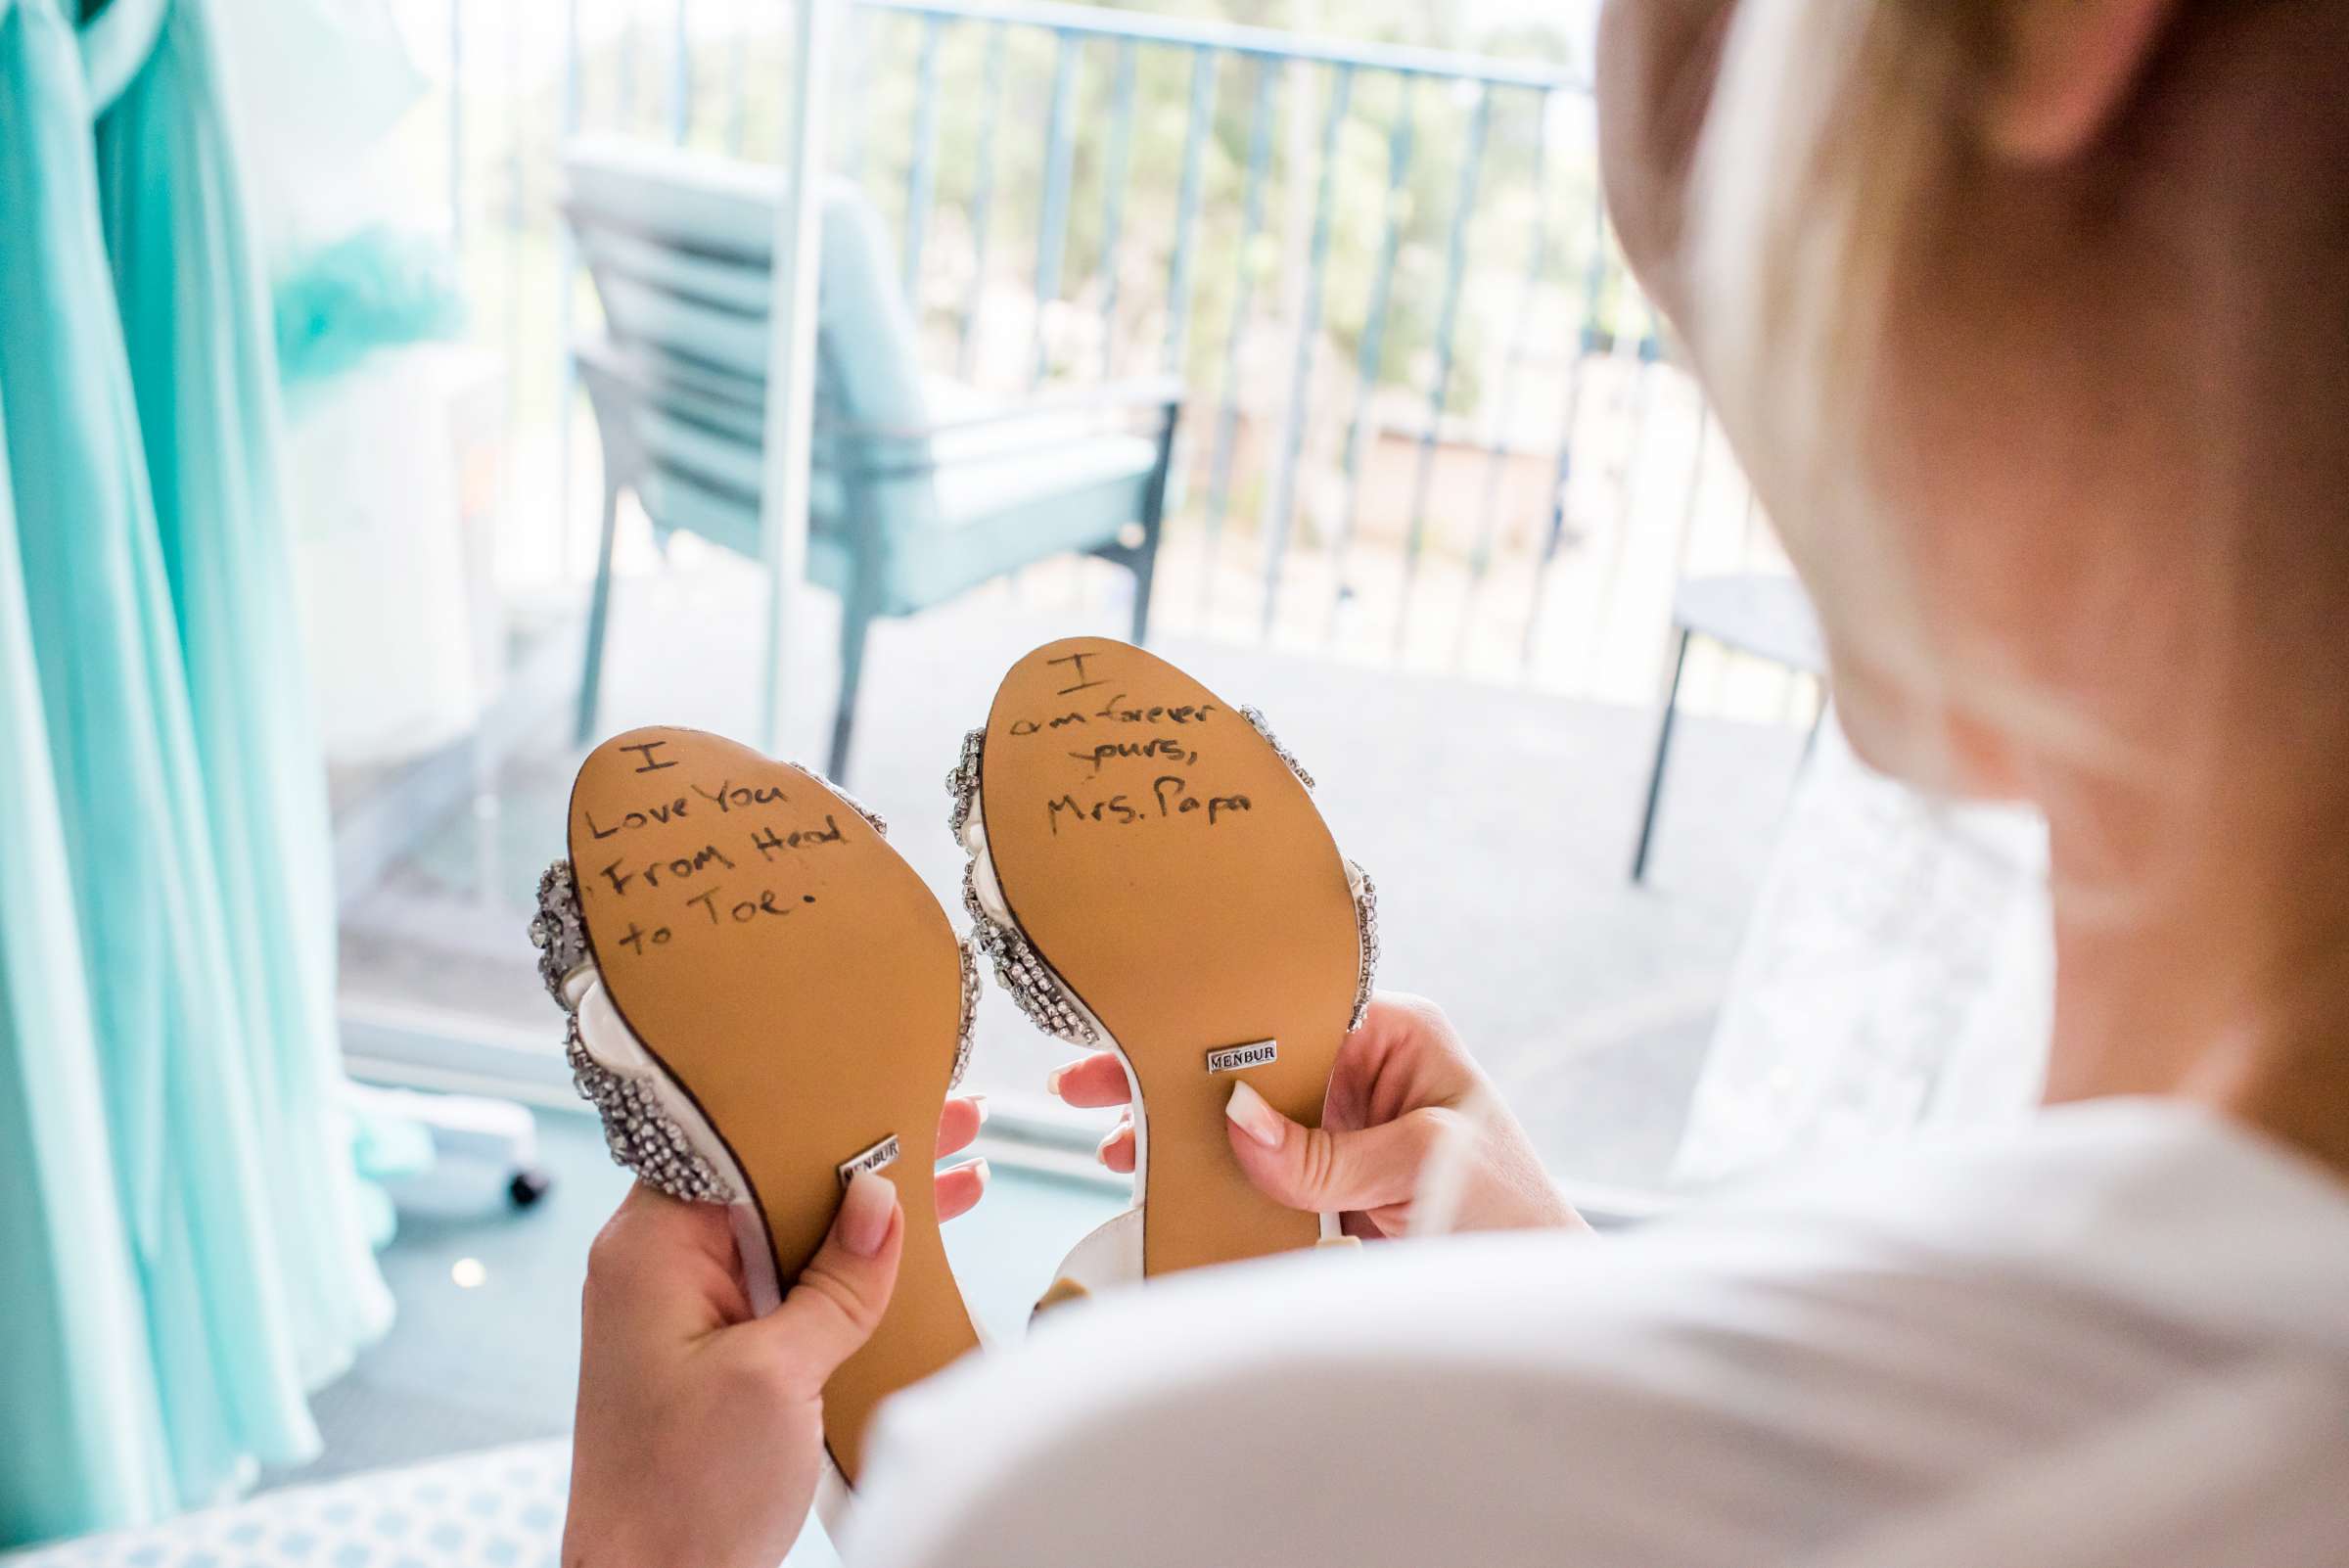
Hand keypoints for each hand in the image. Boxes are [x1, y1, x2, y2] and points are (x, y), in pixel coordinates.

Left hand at [561, 1096, 988, 1567]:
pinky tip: (907, 1250)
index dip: (813, 1112)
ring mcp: (683, 1305)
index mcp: (650, 1246)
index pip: (734, 1140)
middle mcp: (658, 1263)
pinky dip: (840, 1266)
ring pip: (783, 1228)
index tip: (884, 1088)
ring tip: (952, 1170)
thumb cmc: (682, 1496)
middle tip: (943, 1119)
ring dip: (859, 1211)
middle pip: (767, 1177)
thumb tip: (878, 1201)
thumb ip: (833, 1284)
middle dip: (855, 1152)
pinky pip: (781, 1280)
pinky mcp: (711, 1345)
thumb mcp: (776, 1377)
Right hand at [1054, 995, 1582, 1238]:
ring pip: (1243, 1118)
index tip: (1147, 1027)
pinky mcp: (1327, 1184)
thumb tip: (1237, 1120)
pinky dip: (1206, 1176)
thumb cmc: (1511, 1214)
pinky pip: (1255, 1171)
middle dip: (1175, 1072)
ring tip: (1110, 1141)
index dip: (1216, 1016)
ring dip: (1179, 1129)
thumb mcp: (1419, 1166)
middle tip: (1090, 1081)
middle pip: (1250, 1059)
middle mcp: (1364, 1071)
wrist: (1538, 1300)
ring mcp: (1343, 1129)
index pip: (1289, 1006)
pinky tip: (1158, 1181)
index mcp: (1396, 1033)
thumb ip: (1324, 1150)